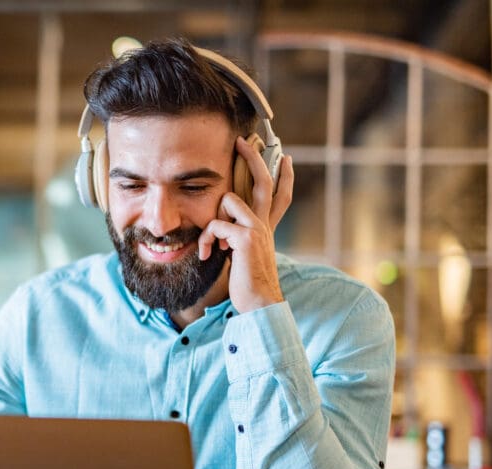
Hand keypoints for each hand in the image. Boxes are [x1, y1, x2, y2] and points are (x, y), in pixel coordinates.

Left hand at [197, 136, 294, 313]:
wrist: (258, 304)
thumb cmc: (247, 284)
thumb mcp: (243, 256)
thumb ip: (237, 240)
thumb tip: (222, 232)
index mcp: (266, 228)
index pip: (279, 195)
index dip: (284, 176)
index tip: (284, 157)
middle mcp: (265, 225)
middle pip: (263, 182)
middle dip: (253, 158)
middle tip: (242, 142)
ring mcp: (257, 230)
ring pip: (228, 202)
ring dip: (211, 223)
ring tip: (210, 248)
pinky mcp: (245, 239)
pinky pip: (216, 225)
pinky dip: (207, 239)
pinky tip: (207, 255)